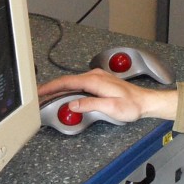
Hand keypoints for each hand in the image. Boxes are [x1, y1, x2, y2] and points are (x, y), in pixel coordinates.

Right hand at [36, 68, 177, 122]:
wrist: (145, 101)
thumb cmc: (132, 105)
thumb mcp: (110, 107)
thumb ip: (90, 104)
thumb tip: (73, 104)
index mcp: (95, 81)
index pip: (67, 82)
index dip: (51, 87)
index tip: (40, 91)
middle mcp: (95, 76)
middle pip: (67, 81)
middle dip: (51, 88)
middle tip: (39, 96)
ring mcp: (97, 78)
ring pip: (73, 82)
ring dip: (60, 89)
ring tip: (48, 96)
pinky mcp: (99, 82)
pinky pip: (79, 84)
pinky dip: (69, 89)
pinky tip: (65, 95)